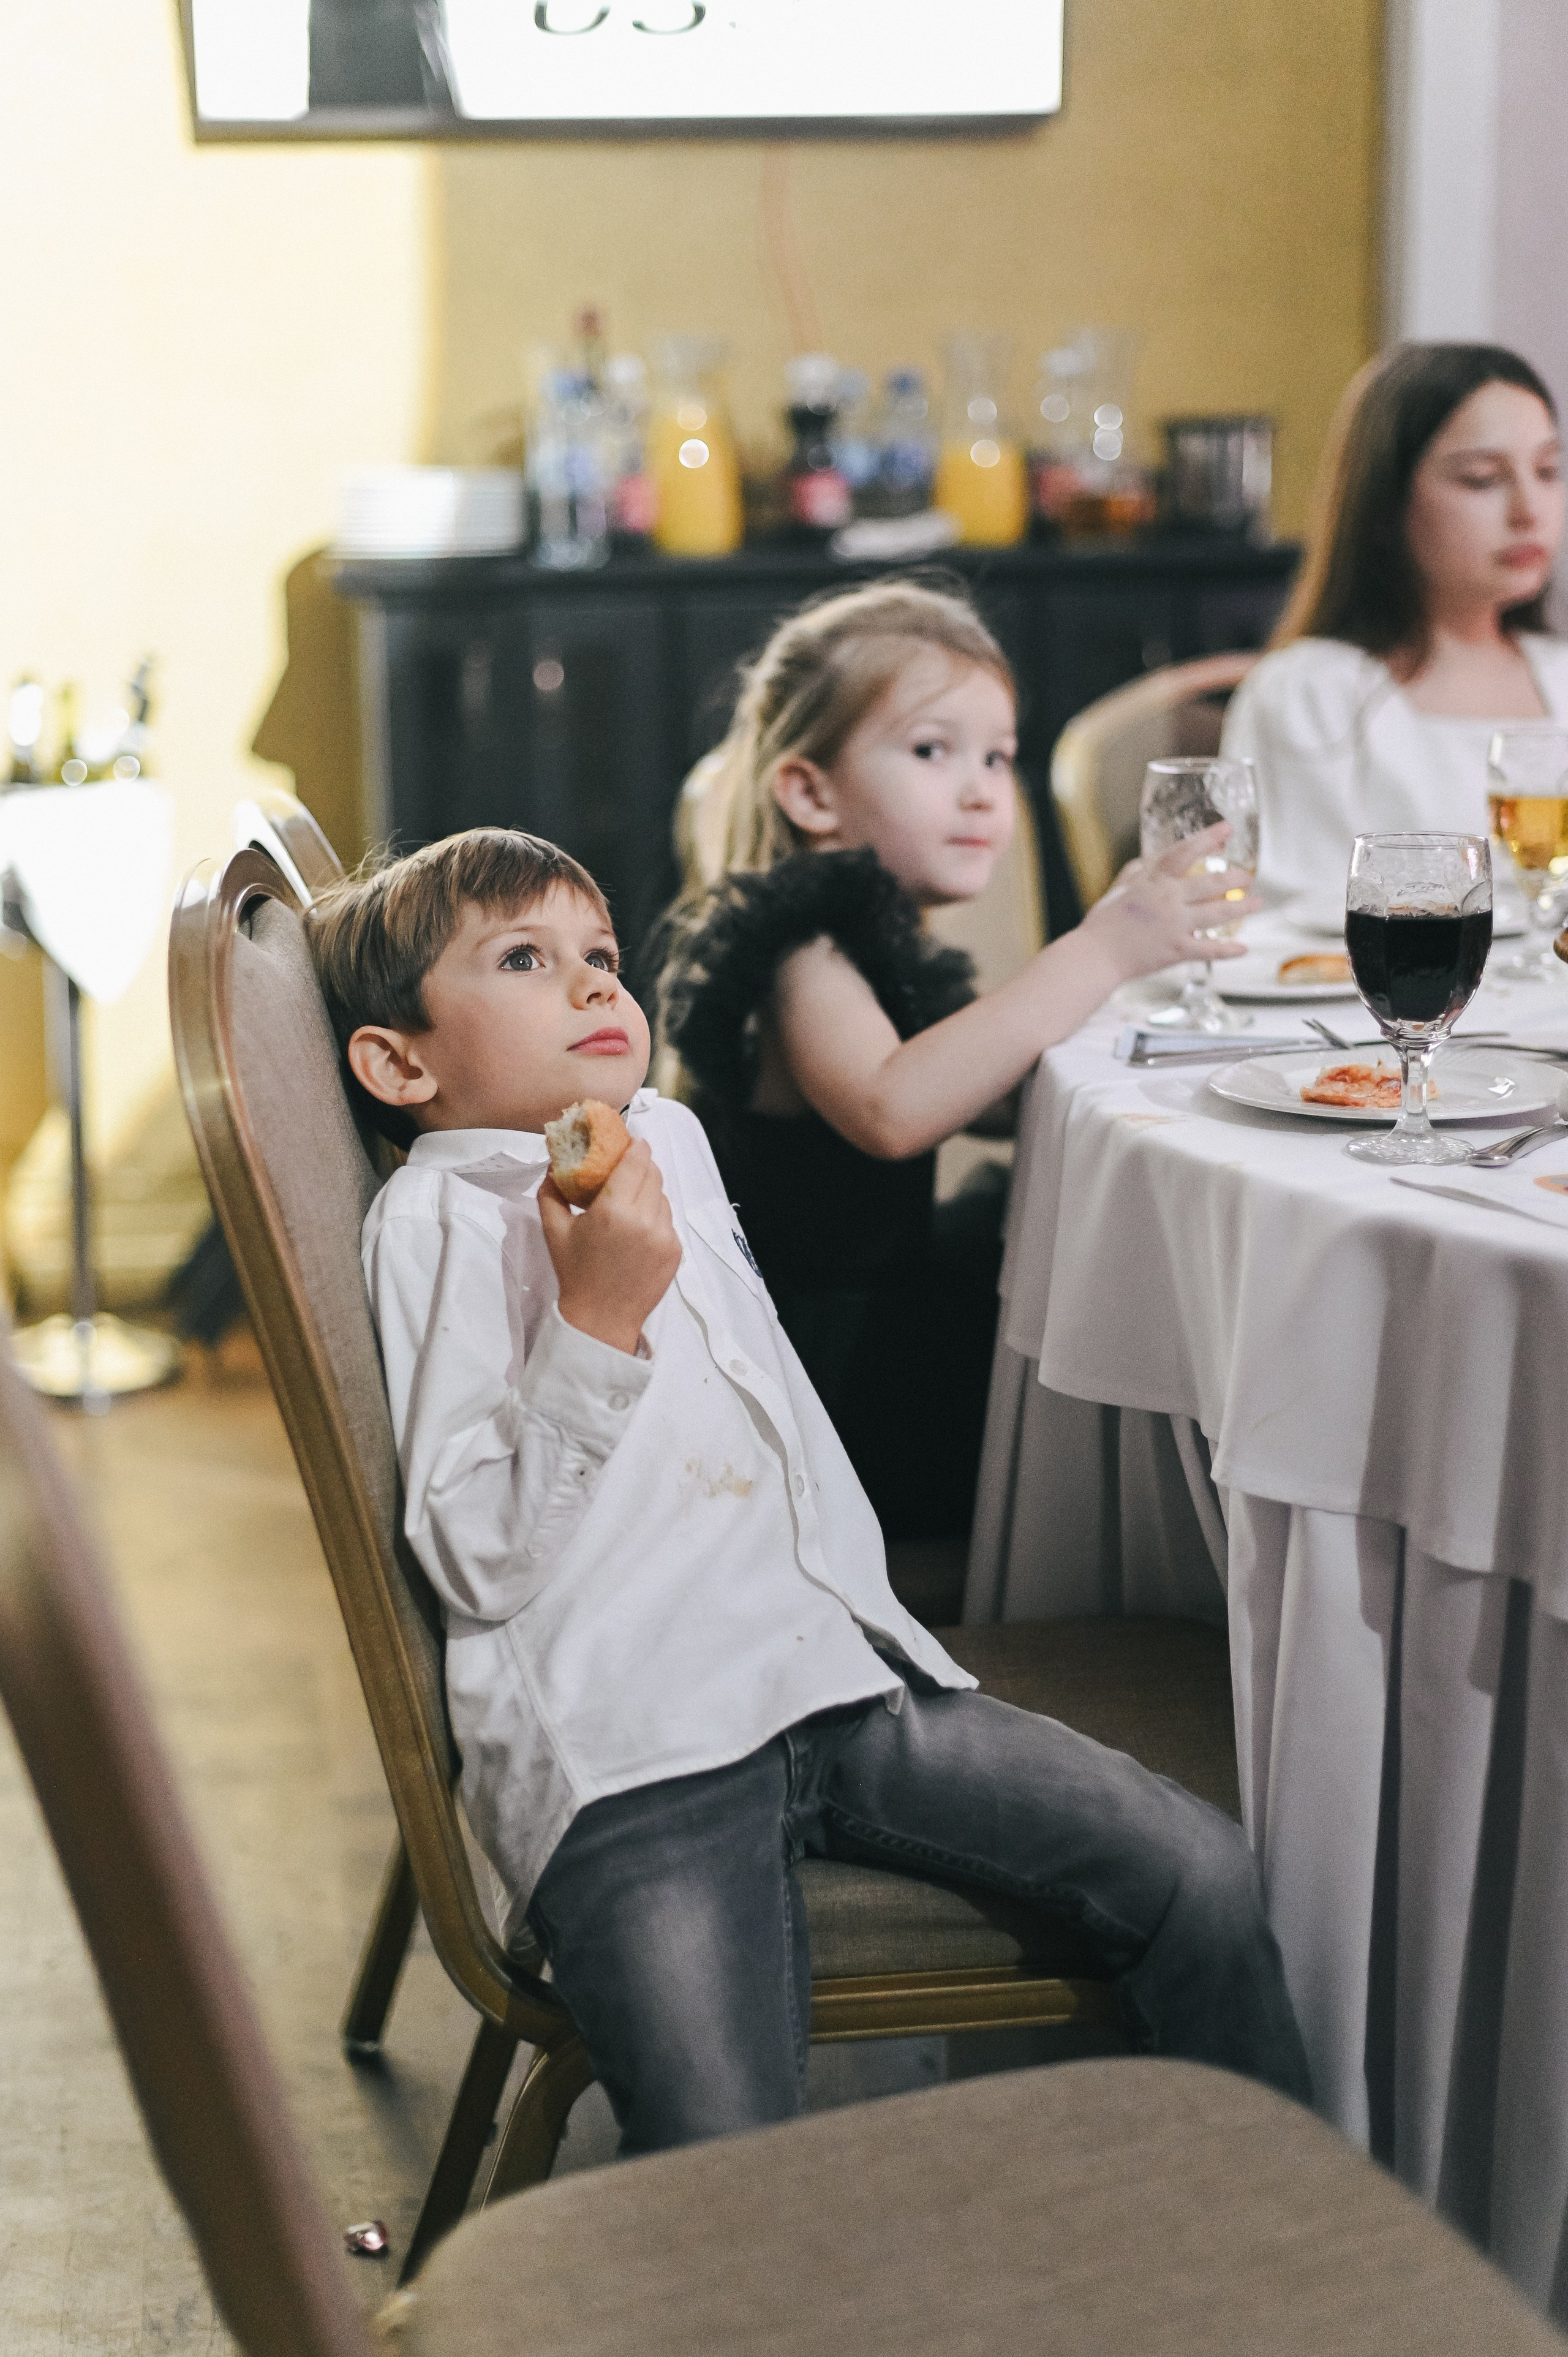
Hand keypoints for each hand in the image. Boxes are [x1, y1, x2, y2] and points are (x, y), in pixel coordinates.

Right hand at [537, 1139, 681, 1356]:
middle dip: (642, 1166)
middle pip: (654, 1174)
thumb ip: (551, 1191)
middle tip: (627, 1167)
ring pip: (663, 1196)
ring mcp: (664, 1236)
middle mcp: (644, 1220)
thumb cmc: (575, 1273)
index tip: (631, 1143)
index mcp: (614, 1211)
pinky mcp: (675, 1250)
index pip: (637, 1161)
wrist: (601, 1319)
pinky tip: (637, 1228)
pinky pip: (668, 1220)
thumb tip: (555, 1164)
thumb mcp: (554, 1230)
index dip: (636, 1147)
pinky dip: (654, 1216)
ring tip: (629, 1202)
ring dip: (648, 1191)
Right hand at [1080, 822, 1261, 982]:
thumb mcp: (1119, 888)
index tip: (1226, 829)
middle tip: (1247, 876)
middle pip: (1211, 884)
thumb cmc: (1103, 923)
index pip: (1185, 852)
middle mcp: (1169, 899)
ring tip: (1257, 903)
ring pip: (1218, 913)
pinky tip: (1243, 948)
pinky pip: (1209, 949)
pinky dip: (1228, 950)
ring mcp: (1175, 925)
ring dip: (1241, 907)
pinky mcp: (1177, 950)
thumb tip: (1149, 861)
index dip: (1208, 838)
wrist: (1096, 955)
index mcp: (1154, 881)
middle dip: (1234, 878)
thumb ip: (1138, 872)